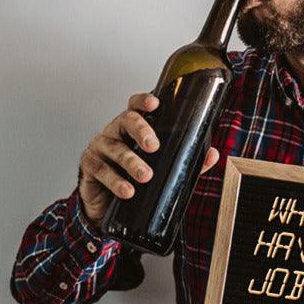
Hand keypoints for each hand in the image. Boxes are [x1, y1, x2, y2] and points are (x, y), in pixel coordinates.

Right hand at [78, 91, 218, 224]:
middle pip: (125, 120)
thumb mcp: (161, 166)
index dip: (143, 101)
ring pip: (115, 148)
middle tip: (153, 146)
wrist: (106, 202)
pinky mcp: (90, 166)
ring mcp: (100, 147)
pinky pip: (101, 170)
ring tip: (145, 176)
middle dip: (141, 130)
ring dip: (131, 162)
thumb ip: (187, 160)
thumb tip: (213, 154)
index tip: (155, 105)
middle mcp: (115, 131)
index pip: (135, 106)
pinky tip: (127, 191)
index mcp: (132, 127)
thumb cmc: (134, 176)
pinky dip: (115, 181)